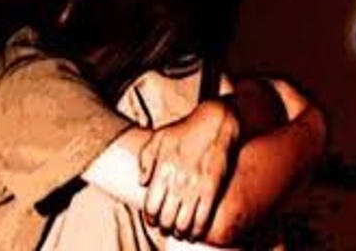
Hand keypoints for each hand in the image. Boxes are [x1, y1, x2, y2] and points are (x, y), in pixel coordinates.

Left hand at [139, 99, 238, 239]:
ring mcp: (195, 185)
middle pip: (167, 218)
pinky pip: (204, 216)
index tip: (154, 221)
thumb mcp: (158, 138)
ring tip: (181, 233)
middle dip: (165, 228)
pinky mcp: (213, 187)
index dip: (151, 219)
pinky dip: (198, 229)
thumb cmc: (185, 129)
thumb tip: (141, 182)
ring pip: (184, 222)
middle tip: (167, 228)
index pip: (151, 207)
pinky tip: (195, 233)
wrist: (214, 122)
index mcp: (162, 171)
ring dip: (181, 232)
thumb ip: (144, 160)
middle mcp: (177, 181)